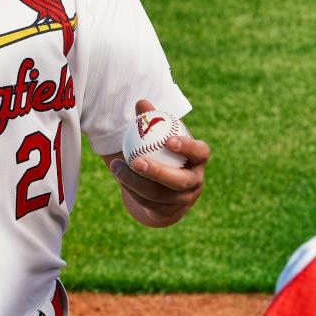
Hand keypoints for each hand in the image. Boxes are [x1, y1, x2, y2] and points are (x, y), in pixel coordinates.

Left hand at [108, 99, 209, 226]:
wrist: (165, 182)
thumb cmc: (164, 149)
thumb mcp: (160, 133)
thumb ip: (152, 119)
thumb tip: (141, 103)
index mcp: (199, 158)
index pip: (199, 152)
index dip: (187, 147)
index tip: (168, 141)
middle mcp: (195, 181)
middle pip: (179, 180)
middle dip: (157, 172)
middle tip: (136, 161)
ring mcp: (184, 200)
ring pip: (158, 194)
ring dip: (135, 181)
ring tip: (116, 167)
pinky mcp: (169, 212)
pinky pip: (147, 203)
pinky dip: (131, 190)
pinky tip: (118, 176)